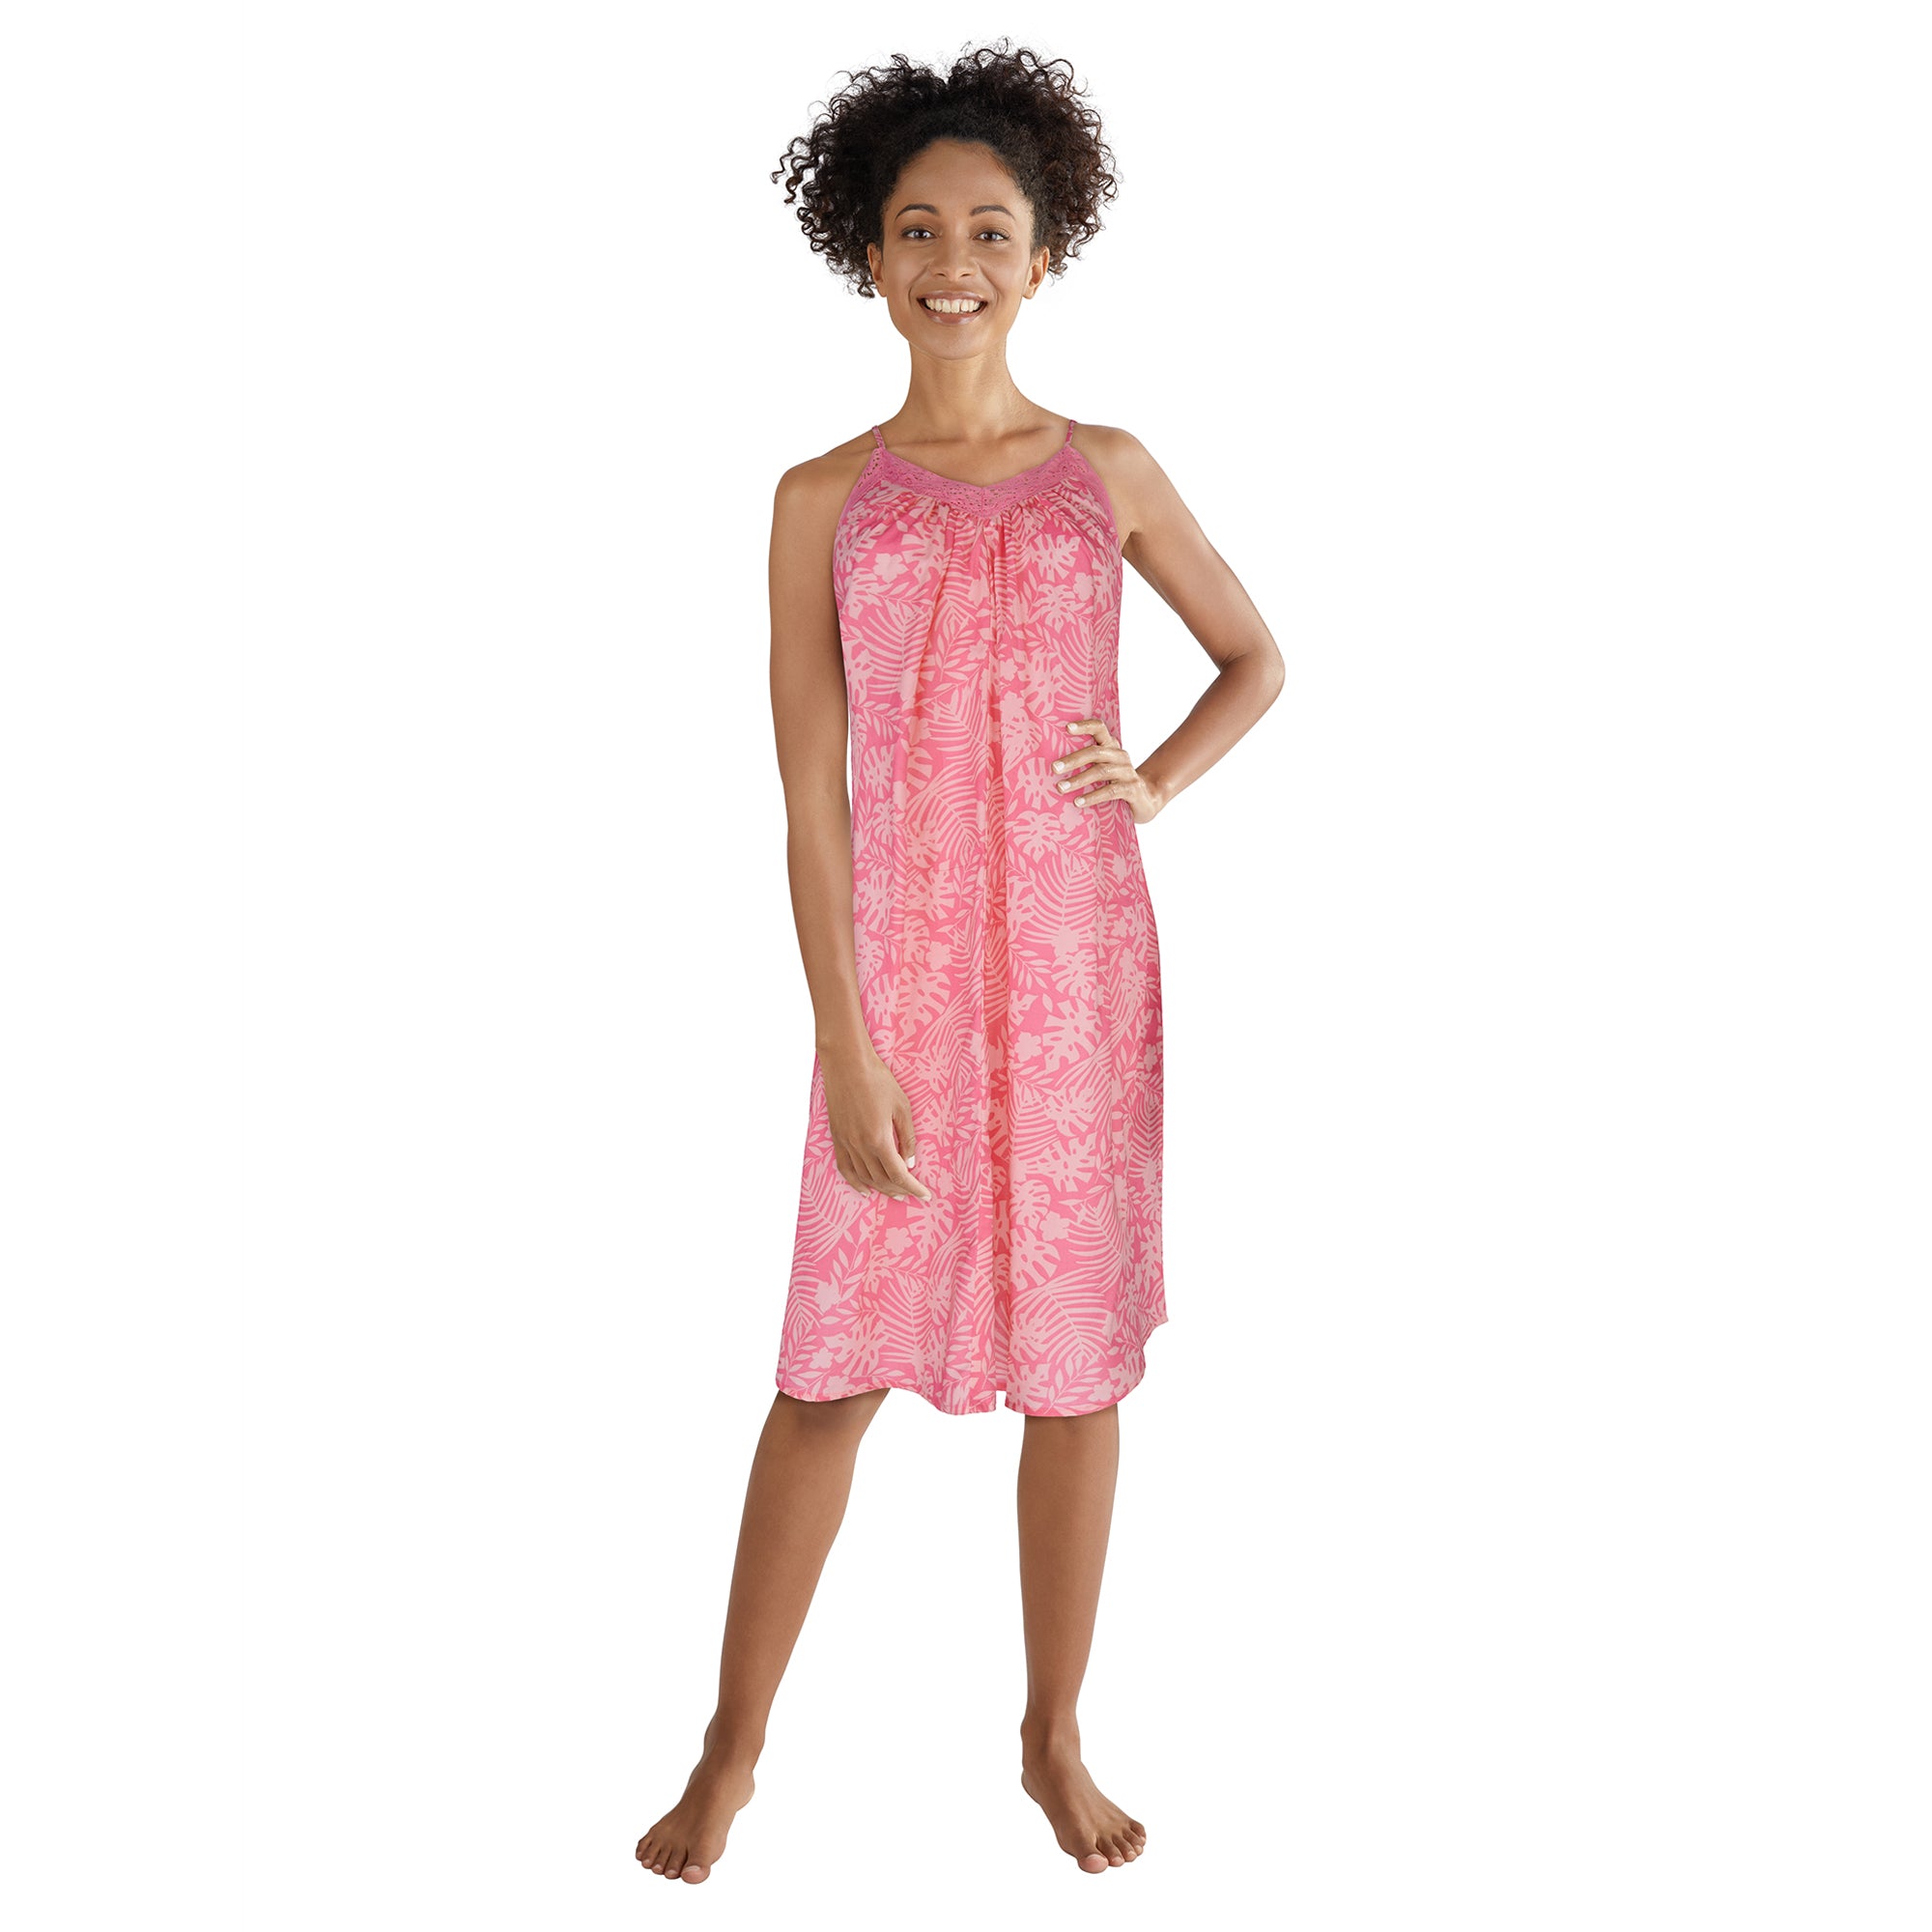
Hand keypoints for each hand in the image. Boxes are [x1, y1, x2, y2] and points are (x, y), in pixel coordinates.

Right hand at [819, 1044, 931, 1200]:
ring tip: (895, 1193)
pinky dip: (855, 1182)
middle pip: (882, 1179)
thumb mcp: (902, 1106)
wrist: (847, 1063)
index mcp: (879, 1139)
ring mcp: (846, 1143)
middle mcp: (860, 1146)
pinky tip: (865, 1189)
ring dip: (881, 1189)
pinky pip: (845, 1168)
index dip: (913, 1188)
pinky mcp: (836, 1137)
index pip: (899, 1174)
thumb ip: (907, 1137)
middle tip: (913, 1193)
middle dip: (900, 1189)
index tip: (925, 1195)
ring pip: (864, 1177)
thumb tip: (911, 1162)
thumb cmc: (878, 1079)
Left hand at [1051, 718, 1164, 824]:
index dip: (1084, 726)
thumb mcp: (1101, 771)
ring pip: (1101, 771)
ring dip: (1079, 779)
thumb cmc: (1115, 783)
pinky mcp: (1132, 789)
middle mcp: (1120, 756)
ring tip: (1061, 788)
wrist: (1146, 800)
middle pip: (1095, 752)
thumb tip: (1051, 767)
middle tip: (1054, 768)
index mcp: (1111, 747)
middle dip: (1073, 760)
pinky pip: (1110, 791)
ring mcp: (1127, 772)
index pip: (1099, 728)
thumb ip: (1085, 765)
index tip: (1066, 728)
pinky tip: (1078, 802)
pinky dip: (1093, 796)